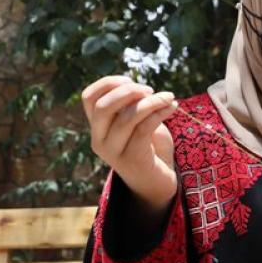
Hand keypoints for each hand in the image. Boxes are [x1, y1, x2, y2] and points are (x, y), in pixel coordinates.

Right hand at [81, 75, 177, 213]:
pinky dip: (160, 113)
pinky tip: (172, 108)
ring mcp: (114, 152)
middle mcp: (99, 140)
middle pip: (103, 107)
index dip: (108, 83)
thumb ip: (132, 105)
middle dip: (128, 91)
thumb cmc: (149, 146)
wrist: (157, 182)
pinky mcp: (133, 159)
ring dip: (151, 101)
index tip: (131, 80)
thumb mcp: (137, 122)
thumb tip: (139, 88)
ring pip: (127, 117)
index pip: (89, 98)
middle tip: (150, 90)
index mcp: (97, 128)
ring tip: (168, 97)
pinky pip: (144, 128)